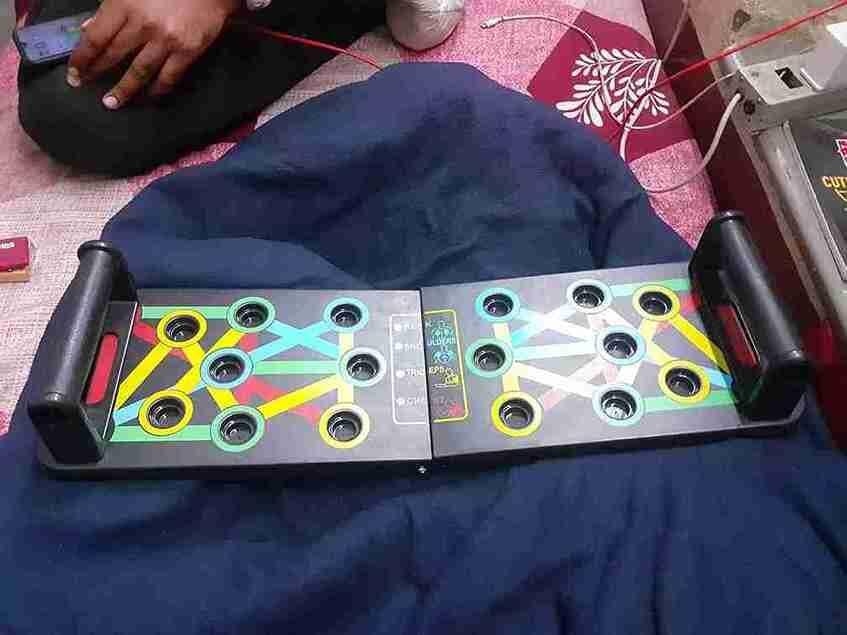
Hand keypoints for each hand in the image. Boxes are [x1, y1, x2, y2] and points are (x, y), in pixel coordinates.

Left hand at [67, 0, 241, 108]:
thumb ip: (110, 7)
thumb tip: (88, 29)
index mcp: (125, 4)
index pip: (96, 38)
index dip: (82, 58)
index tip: (74, 73)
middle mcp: (143, 24)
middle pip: (113, 55)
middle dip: (96, 73)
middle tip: (86, 87)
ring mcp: (167, 41)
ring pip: (139, 71)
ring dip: (123, 90)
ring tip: (112, 103)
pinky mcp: (187, 52)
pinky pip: (168, 77)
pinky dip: (156, 90)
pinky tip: (148, 97)